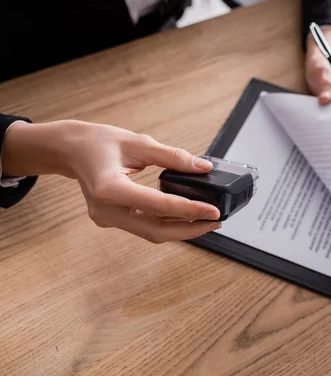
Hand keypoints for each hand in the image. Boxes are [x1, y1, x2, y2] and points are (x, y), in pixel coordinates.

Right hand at [3, 120, 221, 242]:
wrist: (70, 150)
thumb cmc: (99, 142)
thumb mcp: (139, 143)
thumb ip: (173, 157)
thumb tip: (203, 168)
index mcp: (109, 189)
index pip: (158, 207)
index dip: (189, 210)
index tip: (213, 211)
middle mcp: (105, 210)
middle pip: (156, 231)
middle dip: (189, 229)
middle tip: (216, 222)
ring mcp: (106, 218)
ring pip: (151, 232)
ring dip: (180, 229)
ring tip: (206, 220)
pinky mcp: (111, 219)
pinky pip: (144, 226)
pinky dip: (166, 223)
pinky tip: (185, 216)